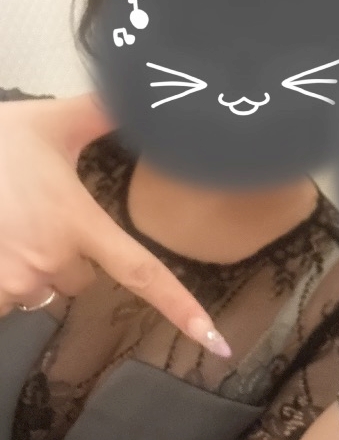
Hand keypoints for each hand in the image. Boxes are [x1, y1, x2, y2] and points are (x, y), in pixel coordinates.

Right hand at [0, 93, 227, 354]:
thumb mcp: (50, 123)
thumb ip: (100, 114)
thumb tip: (140, 97)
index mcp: (80, 223)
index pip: (143, 272)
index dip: (182, 308)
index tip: (216, 342)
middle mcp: (53, 260)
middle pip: (81, 279)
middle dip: (65, 256)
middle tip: (33, 215)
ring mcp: (16, 280)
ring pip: (41, 290)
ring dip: (28, 268)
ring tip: (6, 226)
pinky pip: (8, 300)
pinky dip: (2, 278)